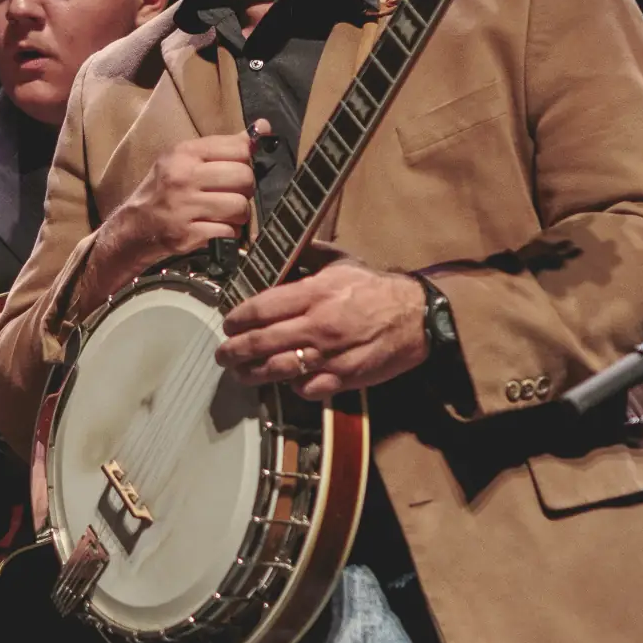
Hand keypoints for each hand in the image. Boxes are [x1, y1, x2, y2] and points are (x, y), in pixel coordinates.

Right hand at [83, 122, 263, 300]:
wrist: (134, 228)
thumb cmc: (165, 190)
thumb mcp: (186, 160)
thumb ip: (225, 146)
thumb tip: (264, 127)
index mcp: (184, 153)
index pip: (239, 149)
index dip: (245, 162)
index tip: (234, 171)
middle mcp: (182, 176)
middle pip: (244, 178)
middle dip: (245, 190)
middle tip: (233, 195)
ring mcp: (183, 206)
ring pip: (240, 207)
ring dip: (240, 215)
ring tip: (226, 214)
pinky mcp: (186, 233)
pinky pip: (228, 231)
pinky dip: (229, 233)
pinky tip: (217, 229)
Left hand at [215, 258, 428, 399]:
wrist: (418, 316)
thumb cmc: (376, 288)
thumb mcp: (340, 263)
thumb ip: (306, 258)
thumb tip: (274, 254)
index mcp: (315, 293)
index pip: (261, 308)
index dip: (237, 319)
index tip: (228, 324)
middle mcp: (318, 324)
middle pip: (261, 342)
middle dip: (234, 350)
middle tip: (223, 354)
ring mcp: (330, 354)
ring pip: (278, 369)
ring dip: (253, 373)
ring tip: (241, 373)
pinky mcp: (345, 377)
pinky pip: (307, 388)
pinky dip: (292, 387)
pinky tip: (284, 382)